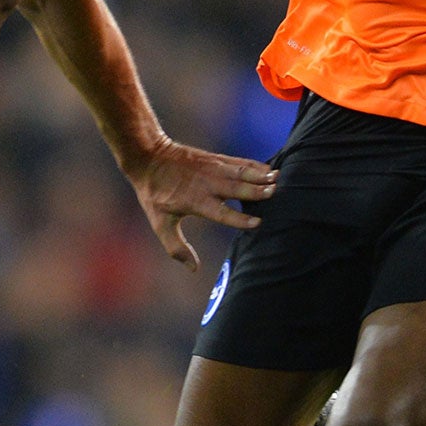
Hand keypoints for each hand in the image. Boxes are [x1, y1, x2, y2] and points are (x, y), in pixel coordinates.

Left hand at [125, 138, 277, 267]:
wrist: (148, 157)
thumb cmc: (155, 193)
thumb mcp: (160, 223)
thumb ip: (176, 247)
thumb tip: (194, 268)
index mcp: (195, 201)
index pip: (221, 212)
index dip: (239, 218)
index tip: (257, 223)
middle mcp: (207, 184)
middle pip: (236, 189)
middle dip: (255, 191)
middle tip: (274, 193)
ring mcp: (213, 169)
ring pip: (240, 173)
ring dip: (259, 176)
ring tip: (277, 179)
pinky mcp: (215, 158)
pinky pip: (239, 162)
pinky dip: (255, 165)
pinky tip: (269, 168)